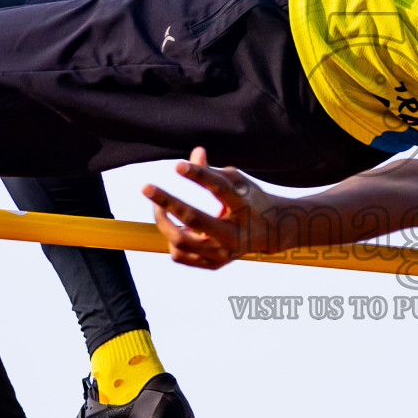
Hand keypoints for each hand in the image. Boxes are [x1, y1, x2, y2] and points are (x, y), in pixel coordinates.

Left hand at [142, 147, 282, 269]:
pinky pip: (180, 256)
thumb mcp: (237, 181)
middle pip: (195, 219)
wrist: (271, 232)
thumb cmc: (250, 200)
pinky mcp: (214, 264)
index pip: (220, 189)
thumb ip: (212, 170)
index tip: (177, 165)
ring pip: (181, 241)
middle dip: (168, 202)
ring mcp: (224, 253)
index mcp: (246, 208)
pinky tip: (175, 229)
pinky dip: (172, 241)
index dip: (198, 175)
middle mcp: (235, 235)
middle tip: (146, 187)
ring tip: (160, 208)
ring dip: (164, 223)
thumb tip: (194, 153)